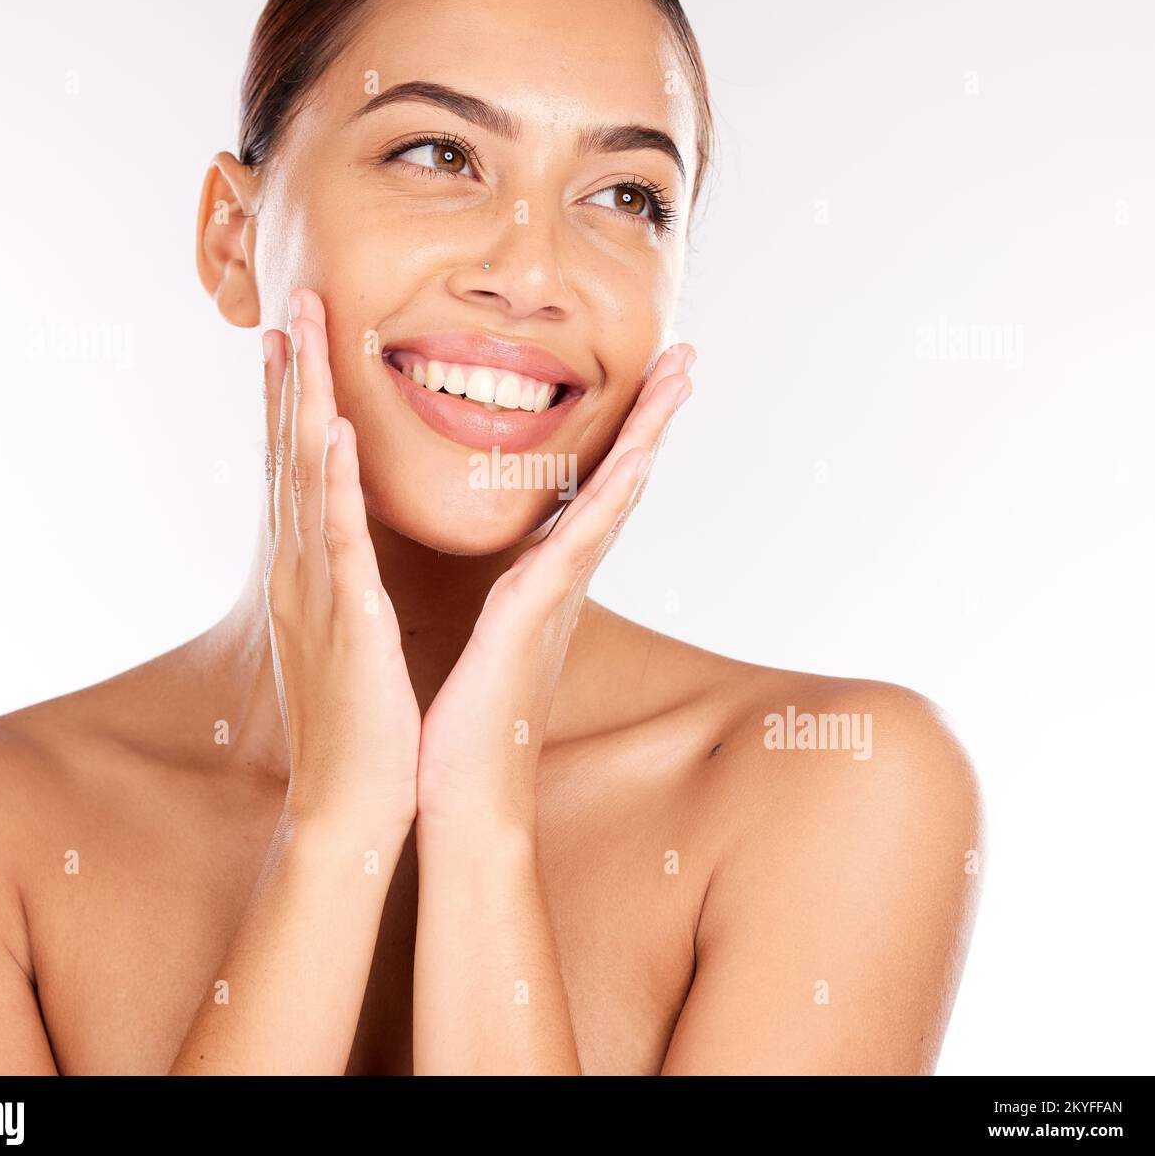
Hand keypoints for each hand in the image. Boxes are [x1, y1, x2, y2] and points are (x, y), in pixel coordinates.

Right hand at [262, 288, 421, 834]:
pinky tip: (335, 430)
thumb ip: (345, 587)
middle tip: (291, 304)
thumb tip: (350, 553)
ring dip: (304, 401)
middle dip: (291, 378)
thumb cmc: (361, 724)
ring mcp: (315, 590)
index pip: (297, 472)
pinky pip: (337, 538)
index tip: (294, 342)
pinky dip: (334, 481)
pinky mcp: (344, 619)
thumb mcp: (349, 639)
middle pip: (290, 456)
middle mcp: (299, 570)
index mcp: (308, 574)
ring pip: (307, 478)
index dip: (292, 403)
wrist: (351, 801)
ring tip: (302, 332)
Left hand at [415, 344, 694, 832]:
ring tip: (678, 378)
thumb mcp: (489, 639)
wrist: (467, 797)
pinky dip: (610, 497)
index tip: (648, 383)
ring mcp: (556, 596)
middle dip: (653, 417)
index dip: (624, 435)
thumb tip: (518, 579)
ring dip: (648, 434)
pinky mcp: (532, 615)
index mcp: (544, 579)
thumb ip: (511, 600)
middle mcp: (562, 580)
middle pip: (618, 481)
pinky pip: (576, 543)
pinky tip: (636, 456)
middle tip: (687, 357)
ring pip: (612, 498)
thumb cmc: (471, 722)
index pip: (590, 491)